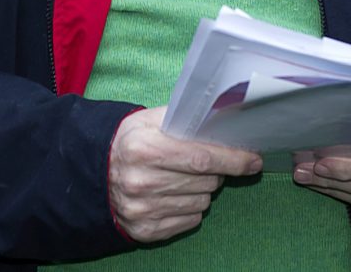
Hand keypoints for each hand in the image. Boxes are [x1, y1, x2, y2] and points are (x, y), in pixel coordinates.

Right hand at [108, 106, 262, 242]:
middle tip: (206, 163)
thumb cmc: (131, 141)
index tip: (254, 160)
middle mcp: (142, 182)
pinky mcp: (146, 230)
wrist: (96, 173)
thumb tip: (226, 122)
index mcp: (144, 149)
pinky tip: (174, 195)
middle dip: (217, 172)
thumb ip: (184, 120)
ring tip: (183, 178)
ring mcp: (143, 209)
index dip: (233, 160)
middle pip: (205, 182)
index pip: (201, 158)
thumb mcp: (149, 120)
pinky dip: (190, 208)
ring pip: (201, 203)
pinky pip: (190, 221)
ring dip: (202, 190)